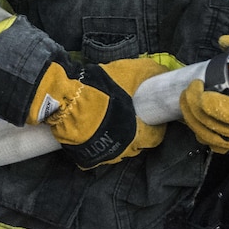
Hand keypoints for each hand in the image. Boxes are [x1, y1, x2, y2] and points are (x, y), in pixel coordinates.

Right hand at [29, 58, 166, 168]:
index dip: (155, 124)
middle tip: (131, 114)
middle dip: (136, 130)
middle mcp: (124, 150)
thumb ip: (148, 73)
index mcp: (139, 135)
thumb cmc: (103, 91)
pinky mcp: (87, 158)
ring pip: (117, 147)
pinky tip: (95, 128)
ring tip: (112, 120)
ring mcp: (105, 156)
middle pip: (137, 143)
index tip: (151, 113)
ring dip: (117, 135)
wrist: (67, 103)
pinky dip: (99, 140)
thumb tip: (161, 70)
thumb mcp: (129, 73)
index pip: (156, 136)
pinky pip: (98, 150)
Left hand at [180, 79, 228, 153]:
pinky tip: (196, 125)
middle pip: (221, 127)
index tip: (199, 87)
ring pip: (217, 138)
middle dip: (198, 110)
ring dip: (196, 122)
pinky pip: (220, 146)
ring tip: (186, 103)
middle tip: (188, 92)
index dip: (214, 104)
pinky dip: (206, 137)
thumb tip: (224, 41)